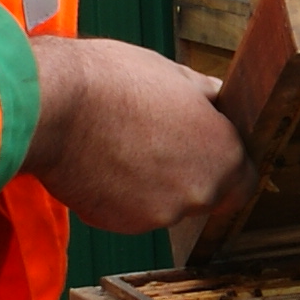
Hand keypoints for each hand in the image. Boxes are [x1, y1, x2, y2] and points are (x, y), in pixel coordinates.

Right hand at [24, 37, 251, 233]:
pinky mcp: (122, 225)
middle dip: (187, 174)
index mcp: (223, 153)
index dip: (227, 168)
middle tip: (156, 143)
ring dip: (152, 184)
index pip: (245, 181)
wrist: (54, 106)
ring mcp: (161, 214)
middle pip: (205, 194)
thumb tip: (219, 100)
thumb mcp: (174, 74)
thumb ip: (206, 98)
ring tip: (122, 146)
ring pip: (166, 205)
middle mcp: (200, 191)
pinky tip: (103, 163)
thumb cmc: (113, 82)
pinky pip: (131, 212)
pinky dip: (121, 195)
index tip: (208, 153)